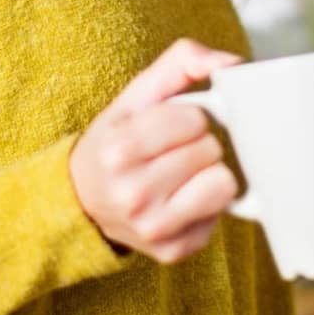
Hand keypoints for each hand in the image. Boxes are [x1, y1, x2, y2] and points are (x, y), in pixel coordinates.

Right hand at [70, 38, 243, 263]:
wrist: (81, 201)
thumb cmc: (116, 142)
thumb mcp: (136, 96)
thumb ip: (182, 62)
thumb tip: (232, 63)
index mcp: (119, 149)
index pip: (195, 119)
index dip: (187, 118)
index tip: (168, 127)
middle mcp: (133, 194)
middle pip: (210, 150)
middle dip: (198, 145)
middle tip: (172, 152)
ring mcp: (153, 228)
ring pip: (224, 185)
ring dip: (208, 174)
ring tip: (181, 175)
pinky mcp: (173, 251)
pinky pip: (221, 216)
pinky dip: (206, 204)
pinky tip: (180, 200)